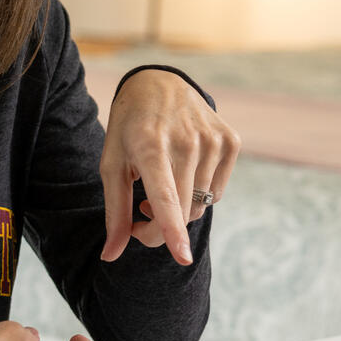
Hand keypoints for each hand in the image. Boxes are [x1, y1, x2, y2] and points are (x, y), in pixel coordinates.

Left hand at [99, 69, 239, 264]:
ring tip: (159, 188)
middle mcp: (185, 141)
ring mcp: (212, 139)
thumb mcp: (112, 164)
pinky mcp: (230, 140)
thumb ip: (115, 212)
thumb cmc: (129, 129)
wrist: (158, 83)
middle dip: (159, 229)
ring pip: (199, 206)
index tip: (183, 257)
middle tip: (140, 215)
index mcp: (149, 145)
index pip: (165, 195)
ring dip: (178, 212)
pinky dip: (199, 196)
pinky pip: (216, 193)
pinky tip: (183, 176)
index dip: (172, 229)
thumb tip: (110, 256)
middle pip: (181, 211)